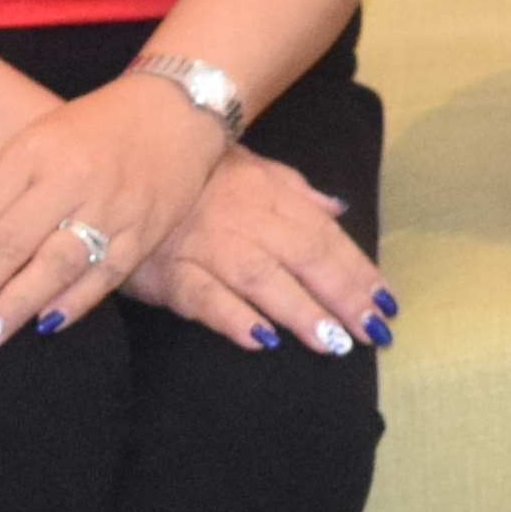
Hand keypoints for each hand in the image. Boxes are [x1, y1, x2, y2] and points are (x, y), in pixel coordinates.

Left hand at [0, 67, 236, 352]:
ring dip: (14, 305)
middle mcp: (72, 178)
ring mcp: (112, 206)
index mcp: (36, 151)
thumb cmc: (94, 128)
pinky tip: (44, 326)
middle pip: (11, 243)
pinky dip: (75, 302)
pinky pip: (107, 274)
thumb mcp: (32, 139)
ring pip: (56, 264)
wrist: (177, 110)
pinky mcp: (145, 230)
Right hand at [128, 145, 393, 358]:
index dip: (358, 271)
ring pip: (263, 280)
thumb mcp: (252, 168)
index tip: (386, 304)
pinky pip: (204, 297)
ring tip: (333, 344)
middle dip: (343, 297)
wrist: (124, 168)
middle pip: (304, 259)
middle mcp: (245, 221)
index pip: (325, 238)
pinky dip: (233, 318)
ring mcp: (207, 247)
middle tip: (373, 333)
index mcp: (271, 196)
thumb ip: (297, 192)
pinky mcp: (169, 273)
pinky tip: (261, 340)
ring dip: (301, 313)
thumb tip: (338, 209)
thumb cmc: (196, 174)